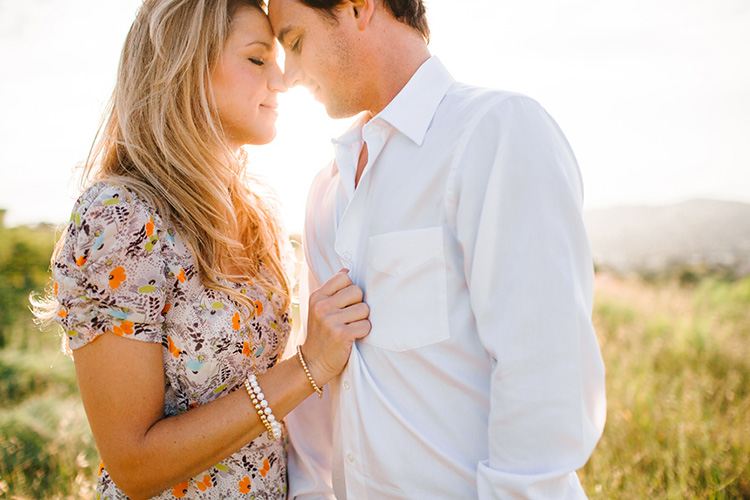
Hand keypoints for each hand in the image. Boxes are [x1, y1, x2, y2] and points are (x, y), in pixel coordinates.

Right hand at [302, 269, 369, 385]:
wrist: (312, 362)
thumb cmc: (321, 334)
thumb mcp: (320, 309)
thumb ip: (333, 290)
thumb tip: (346, 270)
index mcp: (317, 296)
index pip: (344, 277)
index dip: (350, 289)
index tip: (346, 303)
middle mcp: (322, 306)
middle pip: (357, 291)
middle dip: (359, 304)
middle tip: (350, 317)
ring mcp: (330, 320)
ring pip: (364, 309)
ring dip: (362, 320)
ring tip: (351, 327)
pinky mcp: (341, 335)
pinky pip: (366, 325)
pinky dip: (363, 332)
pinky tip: (353, 337)